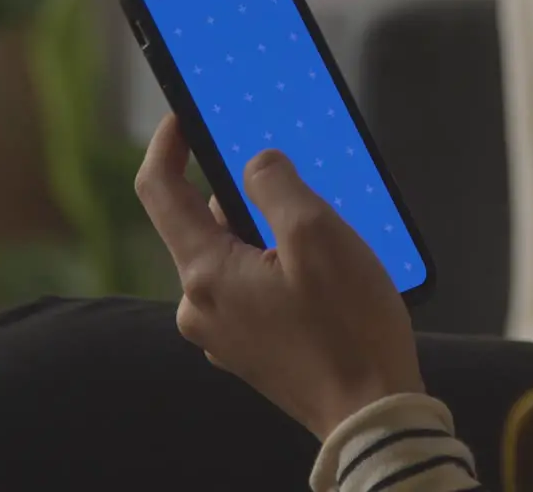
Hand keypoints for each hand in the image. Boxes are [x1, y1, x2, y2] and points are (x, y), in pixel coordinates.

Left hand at [135, 114, 423, 439]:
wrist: (373, 417)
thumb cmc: (348, 329)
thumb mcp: (316, 234)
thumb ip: (275, 184)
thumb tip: (255, 164)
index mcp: (205, 274)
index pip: (159, 190)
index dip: (168, 143)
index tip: (185, 115)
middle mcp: (202, 307)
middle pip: (205, 223)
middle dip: (244, 194)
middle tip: (294, 179)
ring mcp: (225, 333)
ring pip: (234, 257)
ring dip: (269, 233)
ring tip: (324, 233)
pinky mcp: (252, 350)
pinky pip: (254, 289)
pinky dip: (279, 267)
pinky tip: (324, 271)